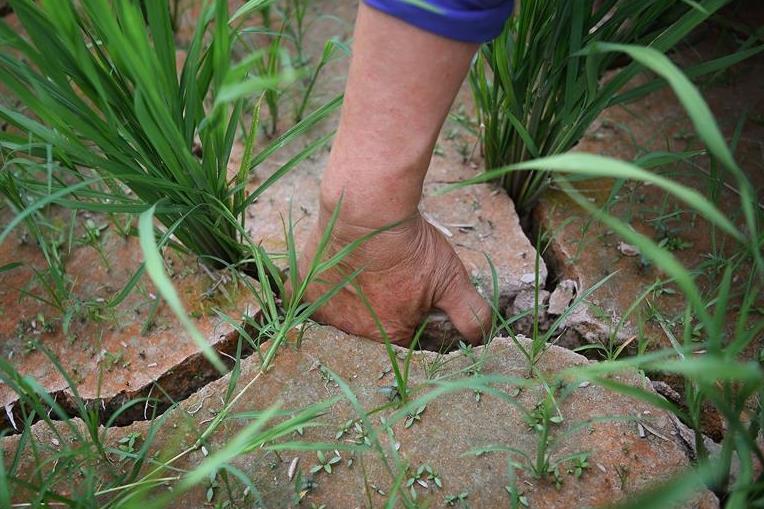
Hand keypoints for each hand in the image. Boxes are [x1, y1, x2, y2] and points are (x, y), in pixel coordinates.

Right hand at [294, 202, 491, 345]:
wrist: (368, 210)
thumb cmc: (410, 245)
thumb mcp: (452, 279)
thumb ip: (470, 314)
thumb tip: (481, 338)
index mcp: (388, 335)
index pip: (402, 339)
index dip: (409, 316)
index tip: (409, 293)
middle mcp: (352, 332)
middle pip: (368, 329)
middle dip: (378, 309)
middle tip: (384, 278)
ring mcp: (323, 311)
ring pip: (337, 315)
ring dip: (349, 300)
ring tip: (361, 273)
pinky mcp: (302, 288)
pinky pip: (306, 299)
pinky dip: (317, 290)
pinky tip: (331, 273)